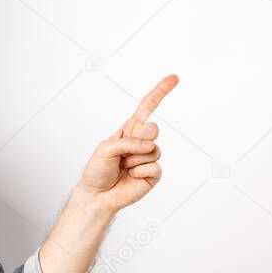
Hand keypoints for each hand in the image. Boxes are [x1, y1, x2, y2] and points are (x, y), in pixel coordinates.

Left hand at [78, 74, 178, 213]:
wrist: (97, 195)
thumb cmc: (97, 170)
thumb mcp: (104, 148)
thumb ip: (127, 142)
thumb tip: (150, 145)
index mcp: (129, 131)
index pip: (147, 108)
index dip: (160, 93)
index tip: (174, 78)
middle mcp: (141, 141)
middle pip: (152, 129)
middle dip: (137, 140)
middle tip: (123, 155)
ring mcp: (149, 157)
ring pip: (153, 150)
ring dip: (134, 160)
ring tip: (123, 167)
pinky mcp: (154, 174)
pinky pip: (154, 167)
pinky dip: (140, 172)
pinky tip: (131, 177)